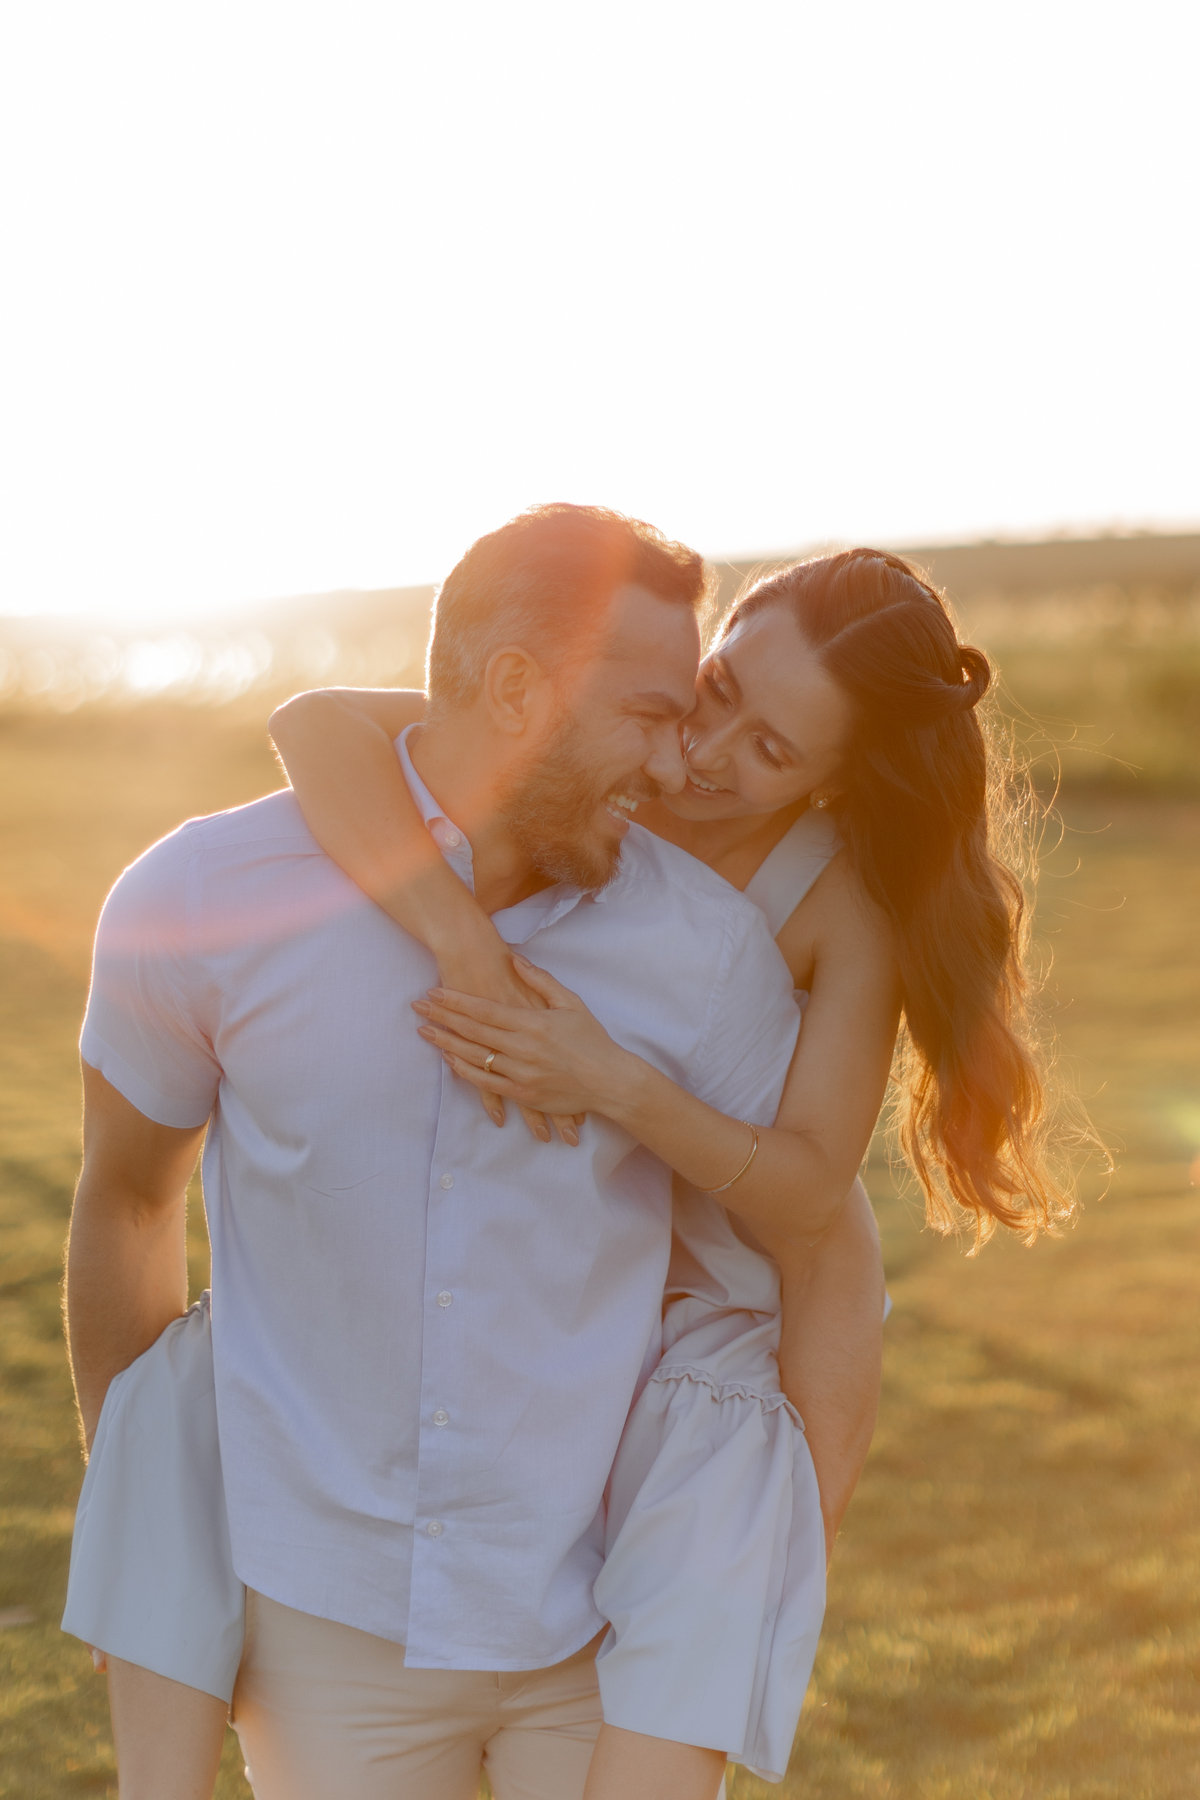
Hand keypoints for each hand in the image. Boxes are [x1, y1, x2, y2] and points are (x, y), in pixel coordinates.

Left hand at [412, 957, 641, 1127]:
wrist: (610, 1081)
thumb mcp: (571, 1002)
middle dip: (443, 1018)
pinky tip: (450, 1060)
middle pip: (472, 1031)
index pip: (484, 1010)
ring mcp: (521, 1074)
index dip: (456, 1001)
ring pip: (474, 1058)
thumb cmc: (592, 1039)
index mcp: (533, 1023)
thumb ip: (540, 981)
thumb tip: (515, 959)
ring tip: (425, 1032)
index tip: (434, 992)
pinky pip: (486, 1083)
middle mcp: (523, 1049)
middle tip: (418, 1008)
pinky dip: (465, 1071)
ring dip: (447, 1043)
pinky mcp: (523, 1094)